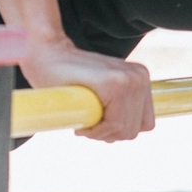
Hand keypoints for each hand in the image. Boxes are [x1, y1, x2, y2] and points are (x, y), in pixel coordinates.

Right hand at [20, 35, 154, 141]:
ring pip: (124, 130)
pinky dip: (96, 130)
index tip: (98, 120)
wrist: (46, 57)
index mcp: (141, 79)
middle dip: (109, 133)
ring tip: (84, 114)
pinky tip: (81, 115)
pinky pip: (114, 124)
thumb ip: (122, 108)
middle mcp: (140, 77)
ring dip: (101, 132)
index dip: (119, 130)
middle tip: (87, 118)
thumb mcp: (105, 94)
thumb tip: (131, 133)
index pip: (145, 124)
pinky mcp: (115, 83)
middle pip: (135, 130)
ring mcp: (129, 79)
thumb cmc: (69, 80)